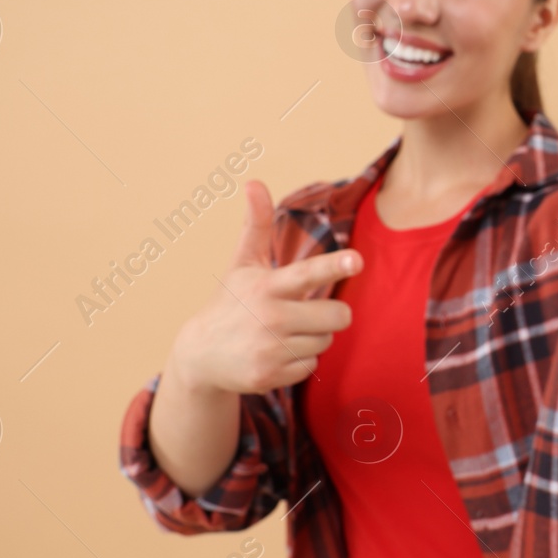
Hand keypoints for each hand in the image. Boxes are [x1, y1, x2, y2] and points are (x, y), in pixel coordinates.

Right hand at [169, 180, 358, 395]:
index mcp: (267, 286)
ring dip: (313, 337)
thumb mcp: (243, 264)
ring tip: (283, 333)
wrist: (200, 355)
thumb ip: (256, 225)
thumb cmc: (231, 302)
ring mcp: (269, 349)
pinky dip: (299, 361)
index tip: (357, 260)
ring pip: (326, 341)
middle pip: (337, 315)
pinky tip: (276, 354)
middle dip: (330, 314)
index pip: (308, 274)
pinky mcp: (269, 376)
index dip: (335, 266)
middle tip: (305, 312)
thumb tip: (254, 181)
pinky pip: (311, 365)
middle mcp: (269, 318)